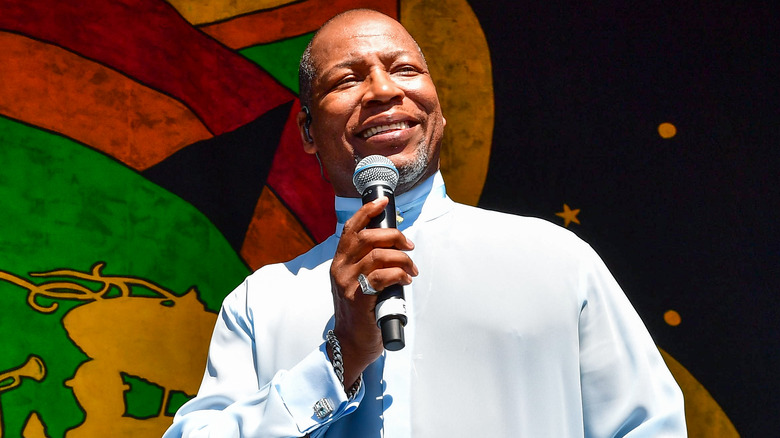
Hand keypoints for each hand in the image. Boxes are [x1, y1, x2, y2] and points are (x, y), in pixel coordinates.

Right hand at [329, 196, 417, 388]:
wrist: (352, 342)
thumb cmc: (361, 311)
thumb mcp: (357, 281)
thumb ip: (367, 263)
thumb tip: (395, 245)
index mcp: (339, 262)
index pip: (351, 229)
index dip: (367, 211)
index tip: (383, 201)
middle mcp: (339, 269)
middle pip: (369, 238)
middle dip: (395, 237)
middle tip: (409, 247)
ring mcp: (347, 283)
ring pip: (379, 255)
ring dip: (403, 259)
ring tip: (412, 269)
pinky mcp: (359, 298)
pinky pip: (383, 276)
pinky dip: (400, 274)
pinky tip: (406, 280)